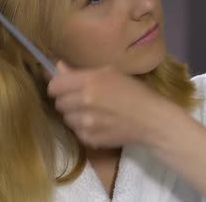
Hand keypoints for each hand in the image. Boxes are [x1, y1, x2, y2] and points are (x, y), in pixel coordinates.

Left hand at [47, 61, 169, 148]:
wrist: (151, 119)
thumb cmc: (133, 91)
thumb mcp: (110, 73)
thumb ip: (80, 72)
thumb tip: (58, 67)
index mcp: (89, 81)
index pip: (54, 86)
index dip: (58, 86)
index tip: (65, 88)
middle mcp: (84, 101)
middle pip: (58, 102)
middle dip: (67, 101)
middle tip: (83, 100)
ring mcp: (85, 122)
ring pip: (66, 118)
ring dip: (75, 115)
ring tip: (92, 113)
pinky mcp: (89, 138)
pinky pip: (76, 131)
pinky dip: (83, 128)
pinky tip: (99, 124)